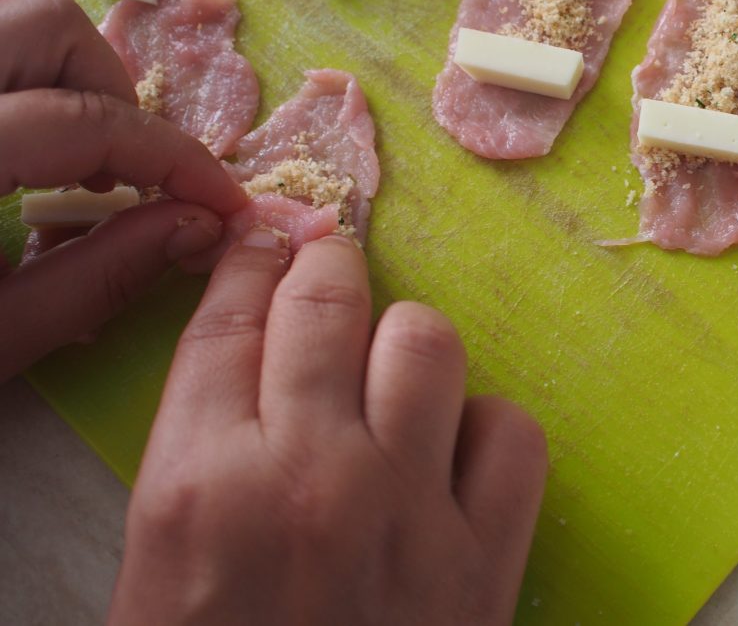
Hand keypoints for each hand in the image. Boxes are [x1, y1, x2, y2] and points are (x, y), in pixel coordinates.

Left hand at [0, 0, 245, 381]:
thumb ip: (98, 276)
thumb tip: (197, 224)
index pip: (92, 123)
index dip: (175, 157)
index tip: (215, 195)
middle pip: (49, 24)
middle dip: (111, 90)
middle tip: (117, 164)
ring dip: (46, 37)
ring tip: (55, 106)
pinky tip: (1, 80)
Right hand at [109, 233, 547, 625]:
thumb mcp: (160, 563)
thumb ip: (201, 446)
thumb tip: (254, 340)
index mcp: (200, 484)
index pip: (230, 314)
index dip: (253, 257)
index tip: (270, 239)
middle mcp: (308, 478)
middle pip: (329, 301)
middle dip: (326, 268)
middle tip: (327, 274)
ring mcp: (408, 515)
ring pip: (428, 340)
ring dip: (405, 341)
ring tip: (390, 375)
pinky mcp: (487, 562)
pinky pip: (514, 432)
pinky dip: (486, 430)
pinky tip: (455, 457)